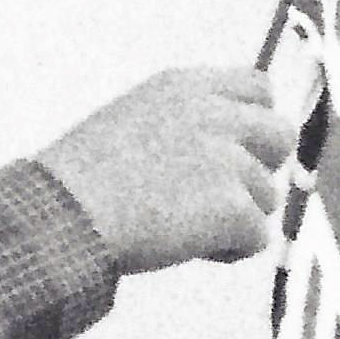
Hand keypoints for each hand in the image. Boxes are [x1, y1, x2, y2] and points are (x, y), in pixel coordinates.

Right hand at [41, 63, 287, 273]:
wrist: (60, 216)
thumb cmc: (80, 180)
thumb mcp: (131, 120)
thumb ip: (184, 123)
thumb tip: (230, 151)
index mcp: (184, 88)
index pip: (258, 87)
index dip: (255, 120)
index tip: (241, 148)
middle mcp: (212, 115)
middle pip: (280, 135)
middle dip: (262, 167)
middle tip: (226, 193)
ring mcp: (227, 160)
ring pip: (267, 196)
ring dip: (235, 217)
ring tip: (181, 228)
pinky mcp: (233, 207)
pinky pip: (258, 237)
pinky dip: (230, 251)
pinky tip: (189, 248)